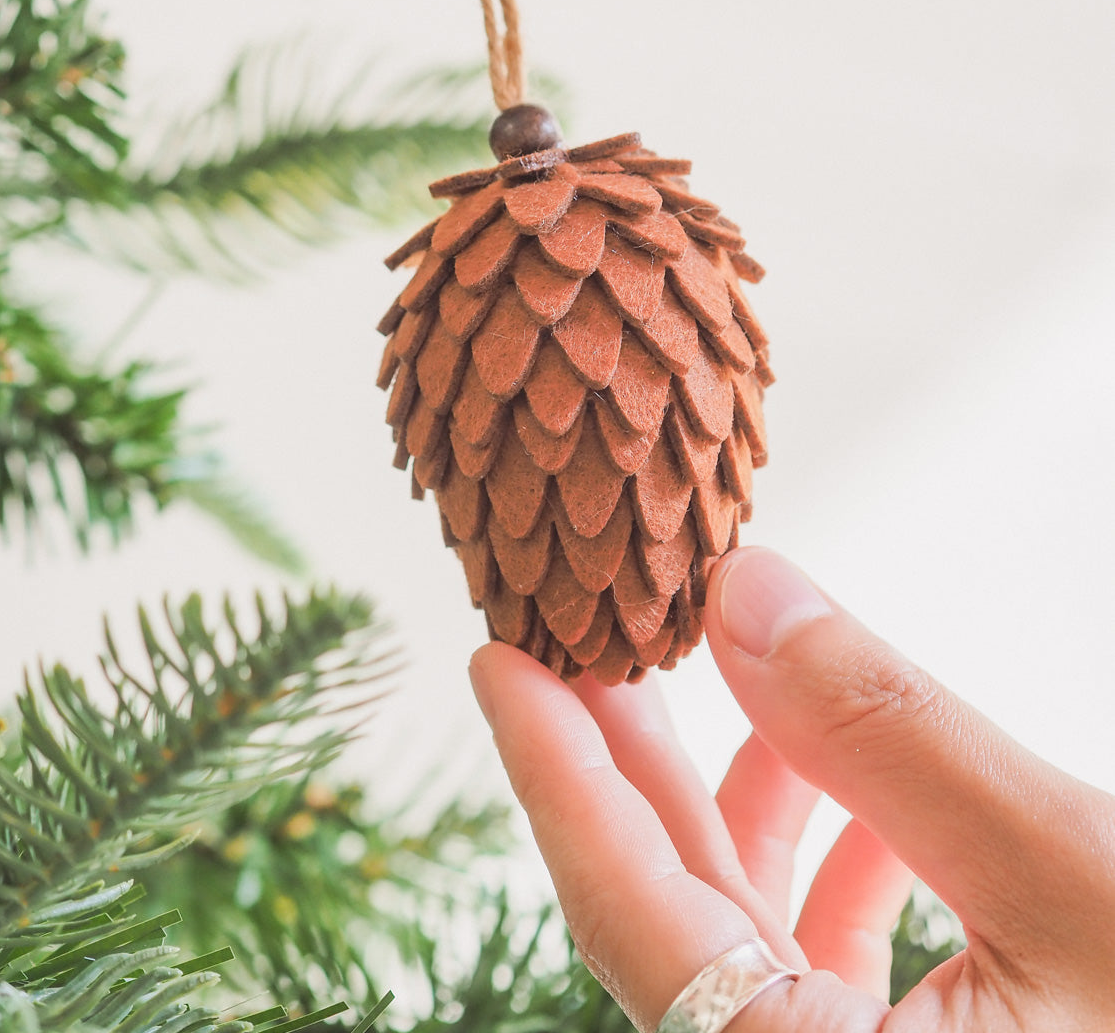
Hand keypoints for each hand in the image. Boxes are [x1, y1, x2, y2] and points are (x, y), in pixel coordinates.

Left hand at [470, 547, 1114, 1030]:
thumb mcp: (1068, 879)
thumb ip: (892, 740)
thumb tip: (743, 592)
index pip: (631, 915)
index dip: (557, 771)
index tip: (500, 654)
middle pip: (668, 910)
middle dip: (628, 760)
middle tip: (582, 630)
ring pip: (739, 931)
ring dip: (732, 798)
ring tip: (712, 672)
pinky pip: (813, 965)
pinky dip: (819, 861)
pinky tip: (841, 789)